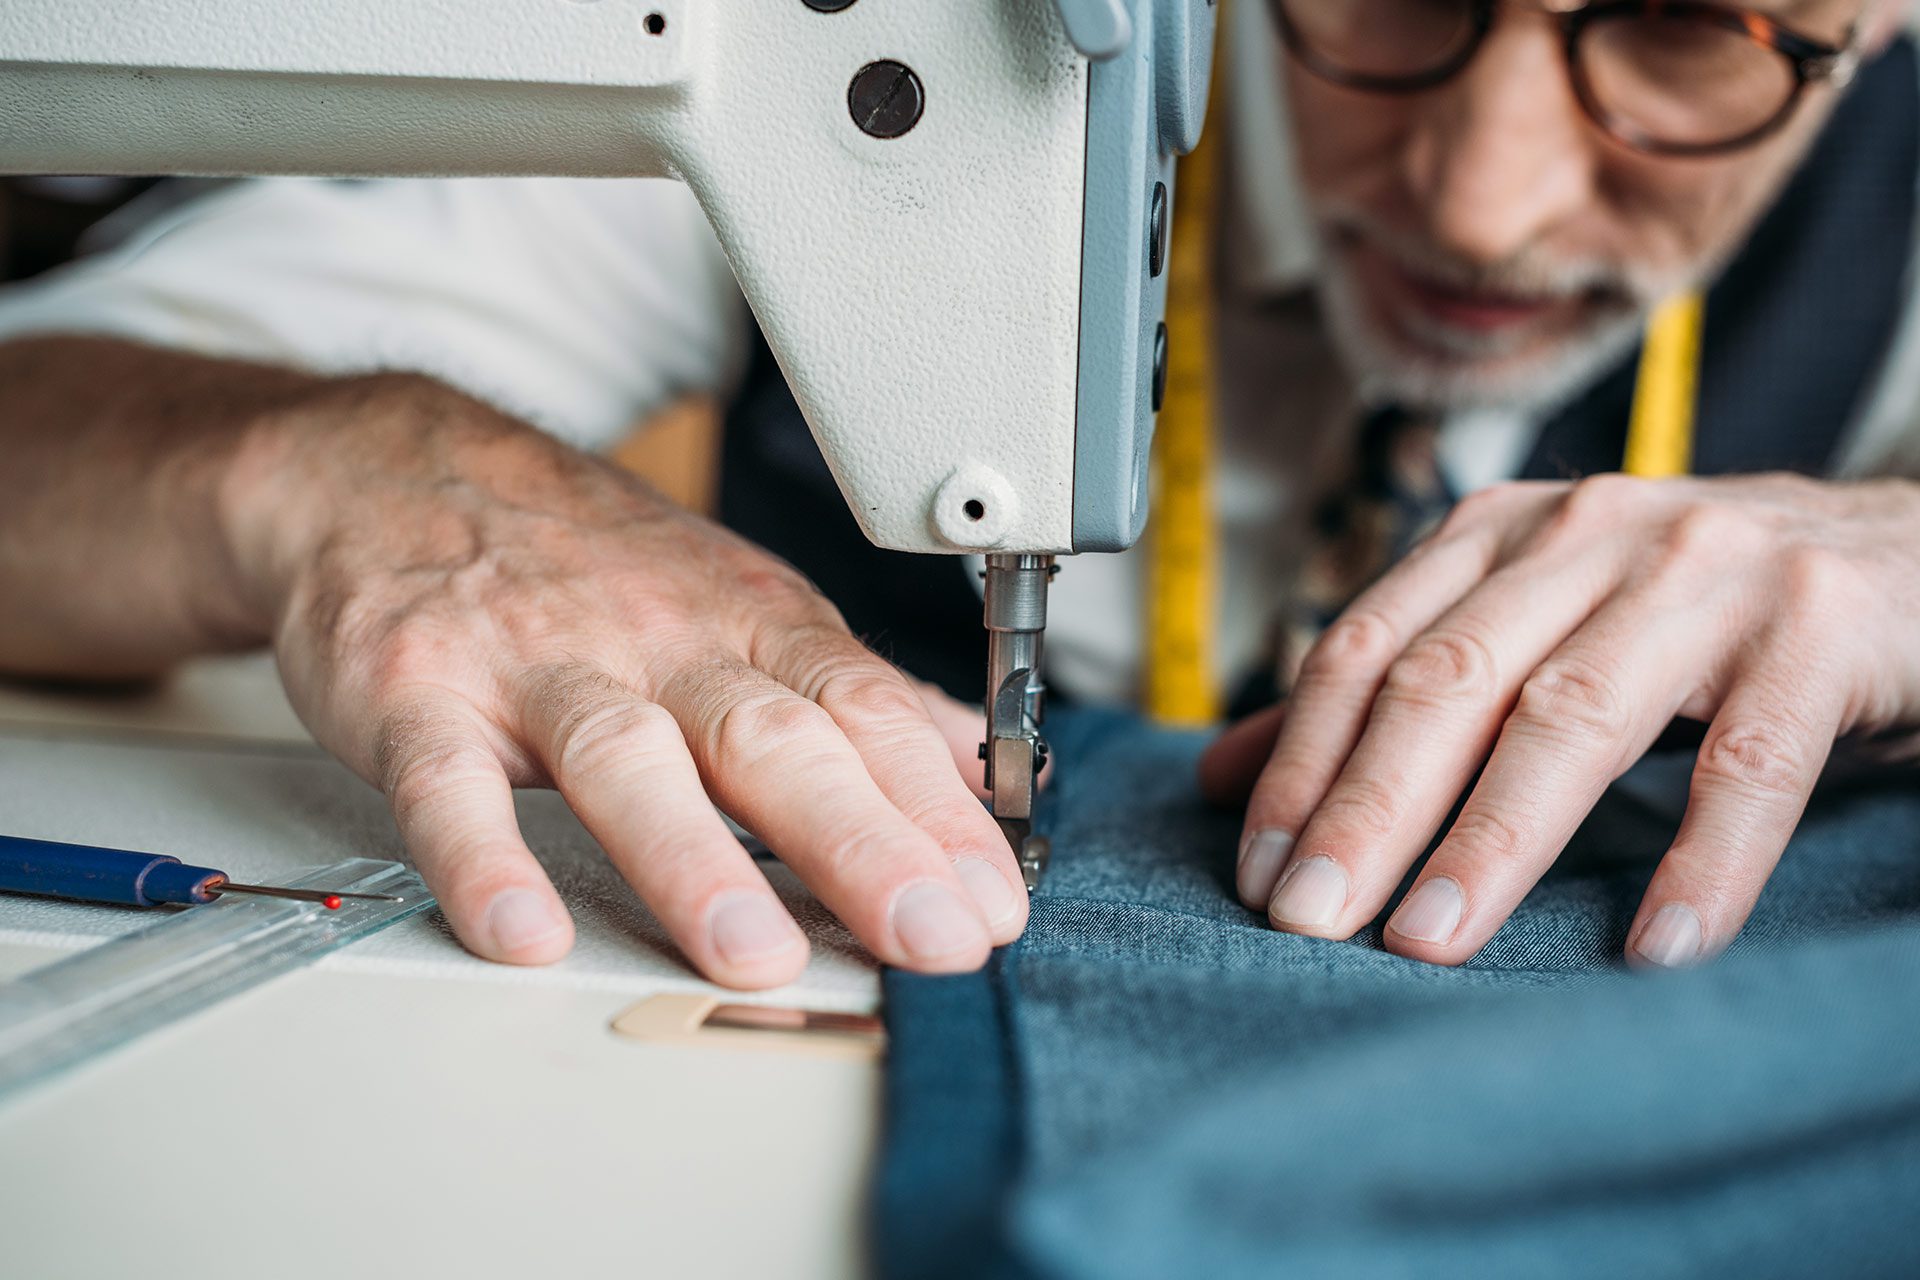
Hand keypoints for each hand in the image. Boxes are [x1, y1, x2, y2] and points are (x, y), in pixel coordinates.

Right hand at [228, 374, 1027, 985]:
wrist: (399, 468)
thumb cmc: (589, 560)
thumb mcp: (741, 600)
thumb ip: (851, 694)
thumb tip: (972, 762)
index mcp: (749, 624)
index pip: (866, 714)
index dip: (937, 808)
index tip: (995, 899)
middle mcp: (659, 642)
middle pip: (773, 740)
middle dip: (861, 842)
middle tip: (930, 936)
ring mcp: (538, 666)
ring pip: (626, 759)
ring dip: (693, 860)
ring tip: (754, 952)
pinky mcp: (420, 694)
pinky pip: (448, 780)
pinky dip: (482, 855)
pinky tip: (522, 928)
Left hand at [1200, 473, 1919, 967]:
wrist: (1911, 556)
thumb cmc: (1698, 615)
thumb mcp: (1537, 630)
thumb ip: (1394, 696)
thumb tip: (1226, 776)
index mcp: (1506, 533)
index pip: (1368, 649)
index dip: (1301, 761)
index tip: (1257, 869)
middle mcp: (1591, 533)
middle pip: (1448, 682)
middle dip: (1366, 808)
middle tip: (1309, 920)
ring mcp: (1709, 571)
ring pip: (1573, 713)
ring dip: (1494, 838)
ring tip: (1432, 939)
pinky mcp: (1821, 626)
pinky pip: (1748, 759)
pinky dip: (1700, 859)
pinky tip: (1652, 946)